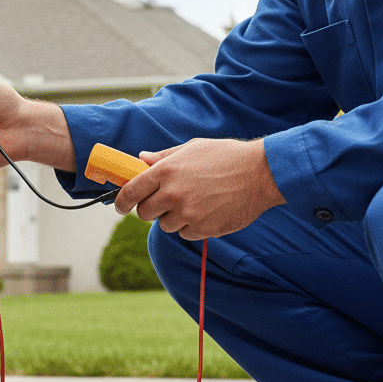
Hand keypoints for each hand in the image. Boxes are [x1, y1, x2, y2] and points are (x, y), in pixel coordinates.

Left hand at [113, 138, 284, 239]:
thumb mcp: (193, 148)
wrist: (262, 174)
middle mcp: (172, 193)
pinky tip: (208, 211)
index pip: (130, 192)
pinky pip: (185, 234)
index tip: (120, 206)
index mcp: (166, 171)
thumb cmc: (227, 156)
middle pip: (144, 213)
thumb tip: (141, 159)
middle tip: (165, 203)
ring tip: (195, 202)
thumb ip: (164, 157)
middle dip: (150, 210)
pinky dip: (192, 226)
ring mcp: (187, 213)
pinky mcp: (202, 229)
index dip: (121, 202)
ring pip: (165, 225)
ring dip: (174, 218)